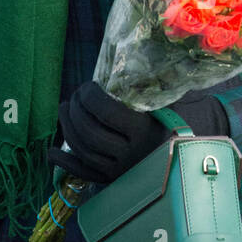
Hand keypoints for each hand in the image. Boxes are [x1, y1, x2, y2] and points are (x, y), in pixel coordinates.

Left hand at [46, 82, 229, 186]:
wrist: (189, 159)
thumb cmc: (175, 124)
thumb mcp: (165, 105)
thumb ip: (146, 87)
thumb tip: (125, 58)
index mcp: (145, 131)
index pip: (106, 112)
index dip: (89, 96)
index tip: (87, 86)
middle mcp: (131, 154)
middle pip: (90, 132)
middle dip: (75, 110)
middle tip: (72, 97)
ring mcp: (121, 171)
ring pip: (83, 150)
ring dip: (68, 128)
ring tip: (64, 110)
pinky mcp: (114, 183)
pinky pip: (84, 175)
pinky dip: (65, 164)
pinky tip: (52, 152)